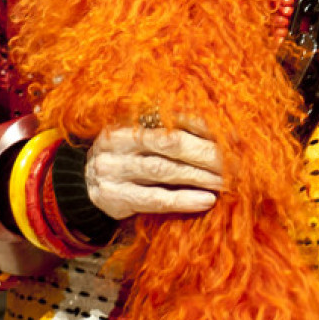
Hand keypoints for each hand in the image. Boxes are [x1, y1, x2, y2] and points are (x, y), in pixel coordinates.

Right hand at [84, 117, 222, 219]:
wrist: (81, 185)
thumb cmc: (126, 156)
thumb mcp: (140, 136)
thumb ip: (172, 130)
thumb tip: (225, 134)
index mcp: (130, 119)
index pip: (174, 118)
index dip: (207, 126)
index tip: (235, 136)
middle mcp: (121, 141)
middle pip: (172, 144)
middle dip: (208, 153)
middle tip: (237, 162)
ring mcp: (116, 170)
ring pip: (165, 170)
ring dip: (200, 176)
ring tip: (226, 182)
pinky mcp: (116, 197)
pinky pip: (154, 199)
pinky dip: (183, 200)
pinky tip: (205, 201)